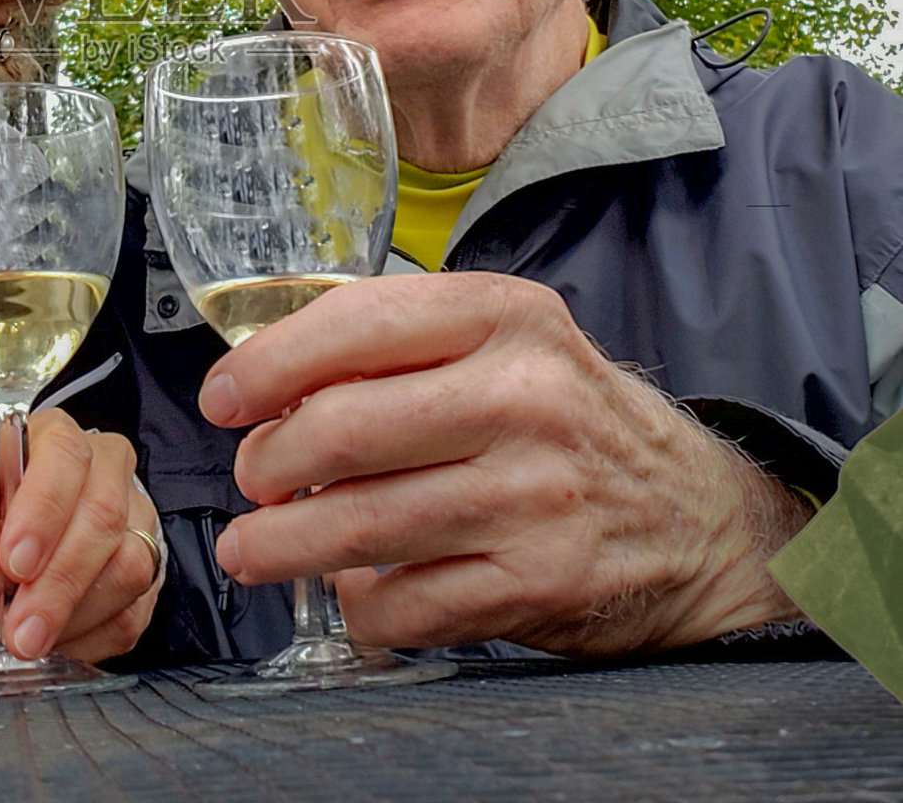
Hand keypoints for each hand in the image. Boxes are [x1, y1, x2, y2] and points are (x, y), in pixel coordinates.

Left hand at [0, 409, 161, 662]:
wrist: (27, 551)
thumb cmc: (2, 528)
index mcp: (59, 439)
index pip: (65, 456)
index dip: (44, 509)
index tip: (14, 563)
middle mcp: (109, 468)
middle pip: (103, 515)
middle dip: (59, 582)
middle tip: (21, 631)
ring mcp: (140, 517)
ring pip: (129, 565)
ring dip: (76, 615)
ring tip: (32, 642)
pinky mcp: (154, 569)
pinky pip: (135, 611)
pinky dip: (91, 639)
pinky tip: (58, 646)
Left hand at [198, 274, 811, 655]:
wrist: (696, 517)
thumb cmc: (566, 416)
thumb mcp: (502, 341)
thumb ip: (397, 342)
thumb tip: (265, 380)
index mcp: (505, 315)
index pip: (355, 324)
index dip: (268, 364)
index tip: (222, 399)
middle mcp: (523, 396)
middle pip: (342, 427)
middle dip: (267, 460)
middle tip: (250, 476)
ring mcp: (534, 495)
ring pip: (360, 524)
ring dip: (282, 542)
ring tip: (251, 547)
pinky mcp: (540, 582)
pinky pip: (406, 603)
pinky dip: (359, 603)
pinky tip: (352, 588)